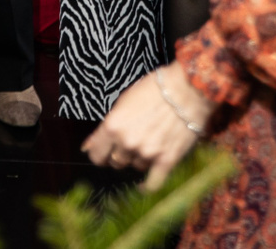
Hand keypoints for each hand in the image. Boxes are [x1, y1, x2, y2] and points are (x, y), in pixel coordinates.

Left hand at [83, 65, 214, 189]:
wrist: (186, 89)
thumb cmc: (154, 89)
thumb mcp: (123, 101)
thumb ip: (107, 125)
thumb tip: (88, 146)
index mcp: (113, 126)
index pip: (96, 154)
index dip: (98, 154)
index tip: (102, 154)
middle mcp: (127, 142)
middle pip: (116, 162)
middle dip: (120, 155)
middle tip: (130, 144)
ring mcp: (147, 153)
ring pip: (135, 167)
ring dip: (139, 159)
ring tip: (149, 144)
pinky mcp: (166, 160)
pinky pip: (153, 183)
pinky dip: (148, 186)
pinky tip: (144, 186)